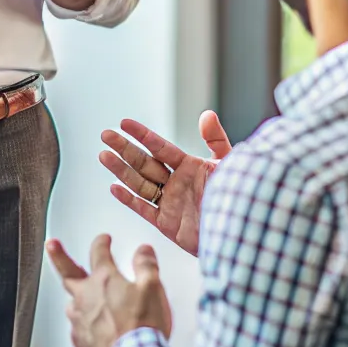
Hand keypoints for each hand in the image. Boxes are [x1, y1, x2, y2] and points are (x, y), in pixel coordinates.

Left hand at [46, 234, 170, 346]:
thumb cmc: (143, 326)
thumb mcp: (153, 288)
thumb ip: (146, 265)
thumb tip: (143, 251)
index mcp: (104, 279)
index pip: (99, 252)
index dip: (101, 242)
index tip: (104, 239)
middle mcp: (86, 297)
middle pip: (68, 271)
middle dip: (59, 256)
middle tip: (52, 245)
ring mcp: (79, 319)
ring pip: (73, 303)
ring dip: (78, 298)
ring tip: (84, 299)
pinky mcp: (80, 341)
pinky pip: (78, 328)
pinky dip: (85, 324)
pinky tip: (94, 328)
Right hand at [100, 112, 232, 255]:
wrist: (245, 232)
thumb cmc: (242, 197)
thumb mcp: (230, 165)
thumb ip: (217, 140)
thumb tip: (206, 114)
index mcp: (190, 167)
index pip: (161, 147)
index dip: (143, 135)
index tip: (124, 123)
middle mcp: (176, 183)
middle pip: (145, 162)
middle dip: (124, 149)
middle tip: (105, 135)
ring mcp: (170, 203)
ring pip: (140, 183)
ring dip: (121, 170)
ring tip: (103, 155)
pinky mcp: (167, 224)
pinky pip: (144, 209)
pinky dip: (129, 199)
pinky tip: (113, 187)